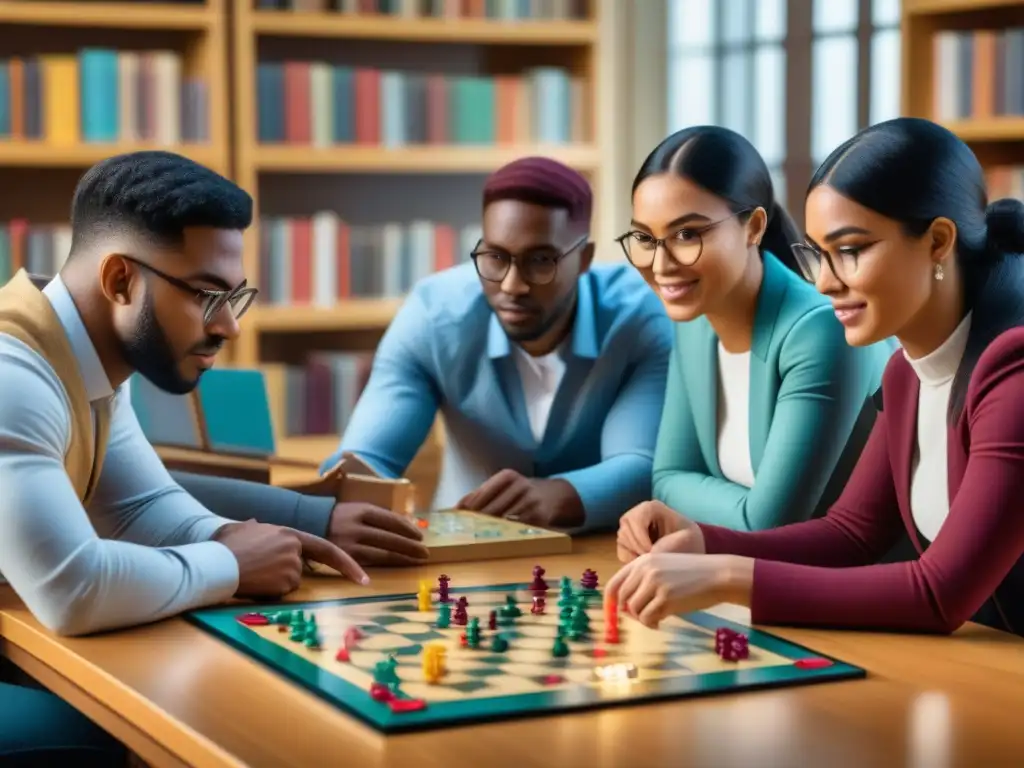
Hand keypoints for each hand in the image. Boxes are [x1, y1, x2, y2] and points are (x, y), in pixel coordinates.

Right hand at [213, 519, 368, 597]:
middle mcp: (295, 549)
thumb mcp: (241, 529)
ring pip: (289, 581)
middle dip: (279, 573)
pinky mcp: (284, 584)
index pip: (325, 549)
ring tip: (250, 571)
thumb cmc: (225, 546)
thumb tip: (253, 526)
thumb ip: (254, 528)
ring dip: (273, 581)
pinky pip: (281, 592)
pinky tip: (252, 582)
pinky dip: (269, 591)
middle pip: (298, 568)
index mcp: (289, 533)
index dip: (347, 563)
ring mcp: (292, 567)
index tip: (364, 578)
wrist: (216, 563)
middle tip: (259, 570)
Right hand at [327, 502, 428, 565]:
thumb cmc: (340, 517)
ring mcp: (350, 544)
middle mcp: (357, 527)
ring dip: (402, 558)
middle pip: (390, 538)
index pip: (392, 520)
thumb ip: (379, 517)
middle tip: (425, 552)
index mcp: (363, 510)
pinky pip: (370, 563)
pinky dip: (386, 566)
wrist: (308, 524)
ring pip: (382, 554)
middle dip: (410, 547)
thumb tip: (407, 525)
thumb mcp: (358, 509)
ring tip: (416, 561)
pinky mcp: (344, 558)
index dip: (408, 529)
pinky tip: (397, 567)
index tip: (420, 537)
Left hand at [457, 470, 583, 527]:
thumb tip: (456, 508)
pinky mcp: (540, 517)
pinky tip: (497, 539)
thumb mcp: (505, 485)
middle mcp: (520, 485)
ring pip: (504, 520)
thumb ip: (481, 493)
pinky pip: (518, 528)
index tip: (456, 519)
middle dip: (477, 521)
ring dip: (490, 530)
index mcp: (508, 476)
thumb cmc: (521, 491)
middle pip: (491, 508)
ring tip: (477, 538)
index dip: (468, 508)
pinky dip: (506, 534)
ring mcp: (531, 501)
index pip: (482, 493)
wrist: (556, 494)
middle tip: (464, 532)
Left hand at [604, 553, 752, 628]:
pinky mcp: (665, 598)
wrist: (718, 575)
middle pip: (623, 599)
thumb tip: (625, 606)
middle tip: (645, 616)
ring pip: (634, 610)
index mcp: (642, 561)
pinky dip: (652, 624)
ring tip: (657, 618)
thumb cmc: (693, 574)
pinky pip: (647, 618)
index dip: (610, 601)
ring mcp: (654, 583)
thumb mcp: (664, 567)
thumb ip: (644, 580)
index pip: (615, 583)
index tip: (612, 614)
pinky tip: (661, 622)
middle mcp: (645, 570)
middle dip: (630, 613)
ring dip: (643, 619)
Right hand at [617, 500, 703, 561]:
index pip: (636, 520)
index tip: (654, 552)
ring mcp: (629, 527)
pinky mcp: (626, 541)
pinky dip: (631, 560)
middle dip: (638, 548)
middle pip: (625, 530)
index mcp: (651, 507)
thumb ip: (671, 542)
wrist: (689, 549)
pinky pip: (621, 551)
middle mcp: (636, 514)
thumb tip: (650, 553)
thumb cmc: (690, 541)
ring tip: (651, 561)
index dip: (642, 538)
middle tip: (652, 560)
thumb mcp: (688, 537)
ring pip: (622, 541)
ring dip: (635, 553)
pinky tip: (645, 563)